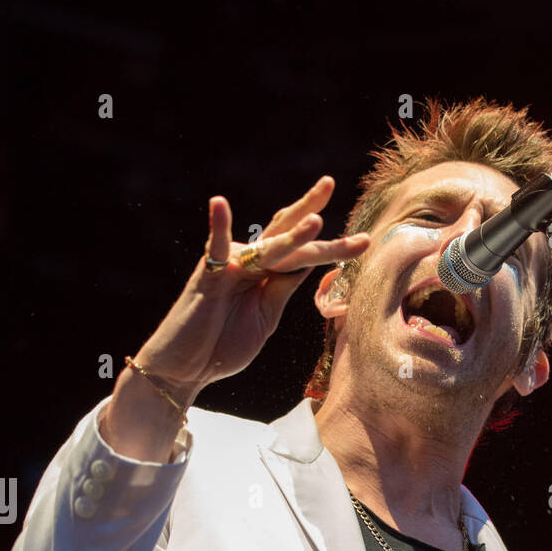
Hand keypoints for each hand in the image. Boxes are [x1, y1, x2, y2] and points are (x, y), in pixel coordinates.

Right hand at [133, 177, 368, 400]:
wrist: (187, 368)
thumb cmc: (222, 345)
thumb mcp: (266, 318)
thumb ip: (282, 289)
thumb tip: (307, 264)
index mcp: (267, 276)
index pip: (303, 254)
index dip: (332, 247)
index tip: (364, 240)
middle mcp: (250, 264)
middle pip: (286, 235)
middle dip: (311, 212)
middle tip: (330, 182)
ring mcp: (229, 267)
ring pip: (266, 248)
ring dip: (291, 235)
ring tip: (316, 220)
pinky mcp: (208, 277)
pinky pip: (213, 248)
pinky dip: (217, 226)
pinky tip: (219, 203)